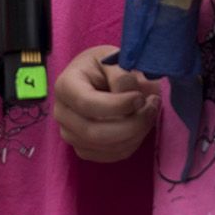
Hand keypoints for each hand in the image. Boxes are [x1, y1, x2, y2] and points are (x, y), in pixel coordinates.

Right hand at [53, 45, 158, 161]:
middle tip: (152, 106)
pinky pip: (113, 155)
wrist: (100, 77)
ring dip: (137, 133)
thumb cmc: (106, 66)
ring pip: (108, 147)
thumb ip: (122, 76)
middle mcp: (62, 113)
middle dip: (132, 124)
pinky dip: (133, 143)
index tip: (140, 97)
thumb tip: (132, 99)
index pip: (87, 104)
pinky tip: (140, 124)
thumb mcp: (113, 59)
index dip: (117, 105)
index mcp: (65, 85)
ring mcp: (70, 134)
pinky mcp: (84, 149)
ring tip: (150, 111)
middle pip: (95, 133)